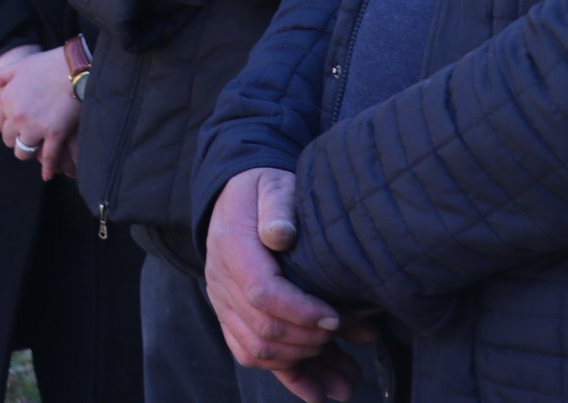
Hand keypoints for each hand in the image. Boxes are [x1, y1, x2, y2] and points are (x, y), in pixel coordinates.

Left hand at [0, 46, 80, 180]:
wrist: (75, 67)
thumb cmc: (48, 63)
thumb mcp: (20, 66)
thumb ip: (0, 76)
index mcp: (6, 99)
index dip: (4, 126)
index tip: (12, 127)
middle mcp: (16, 116)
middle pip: (9, 139)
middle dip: (16, 138)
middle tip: (26, 137)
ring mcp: (35, 127)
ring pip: (23, 151)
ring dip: (29, 152)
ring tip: (36, 150)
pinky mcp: (55, 135)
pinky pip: (48, 158)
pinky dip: (47, 168)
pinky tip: (48, 175)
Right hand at [204, 169, 342, 381]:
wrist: (236, 197)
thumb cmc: (263, 191)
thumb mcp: (273, 185)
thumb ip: (278, 206)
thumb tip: (281, 234)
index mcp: (231, 246)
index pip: (262, 292)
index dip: (301, 312)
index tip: (336, 316)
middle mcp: (221, 280)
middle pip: (262, 330)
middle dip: (310, 341)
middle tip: (345, 333)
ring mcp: (224, 303)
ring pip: (258, 351)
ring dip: (305, 367)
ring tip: (347, 377)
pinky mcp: (232, 317)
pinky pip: (251, 356)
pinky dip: (287, 377)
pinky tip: (320, 392)